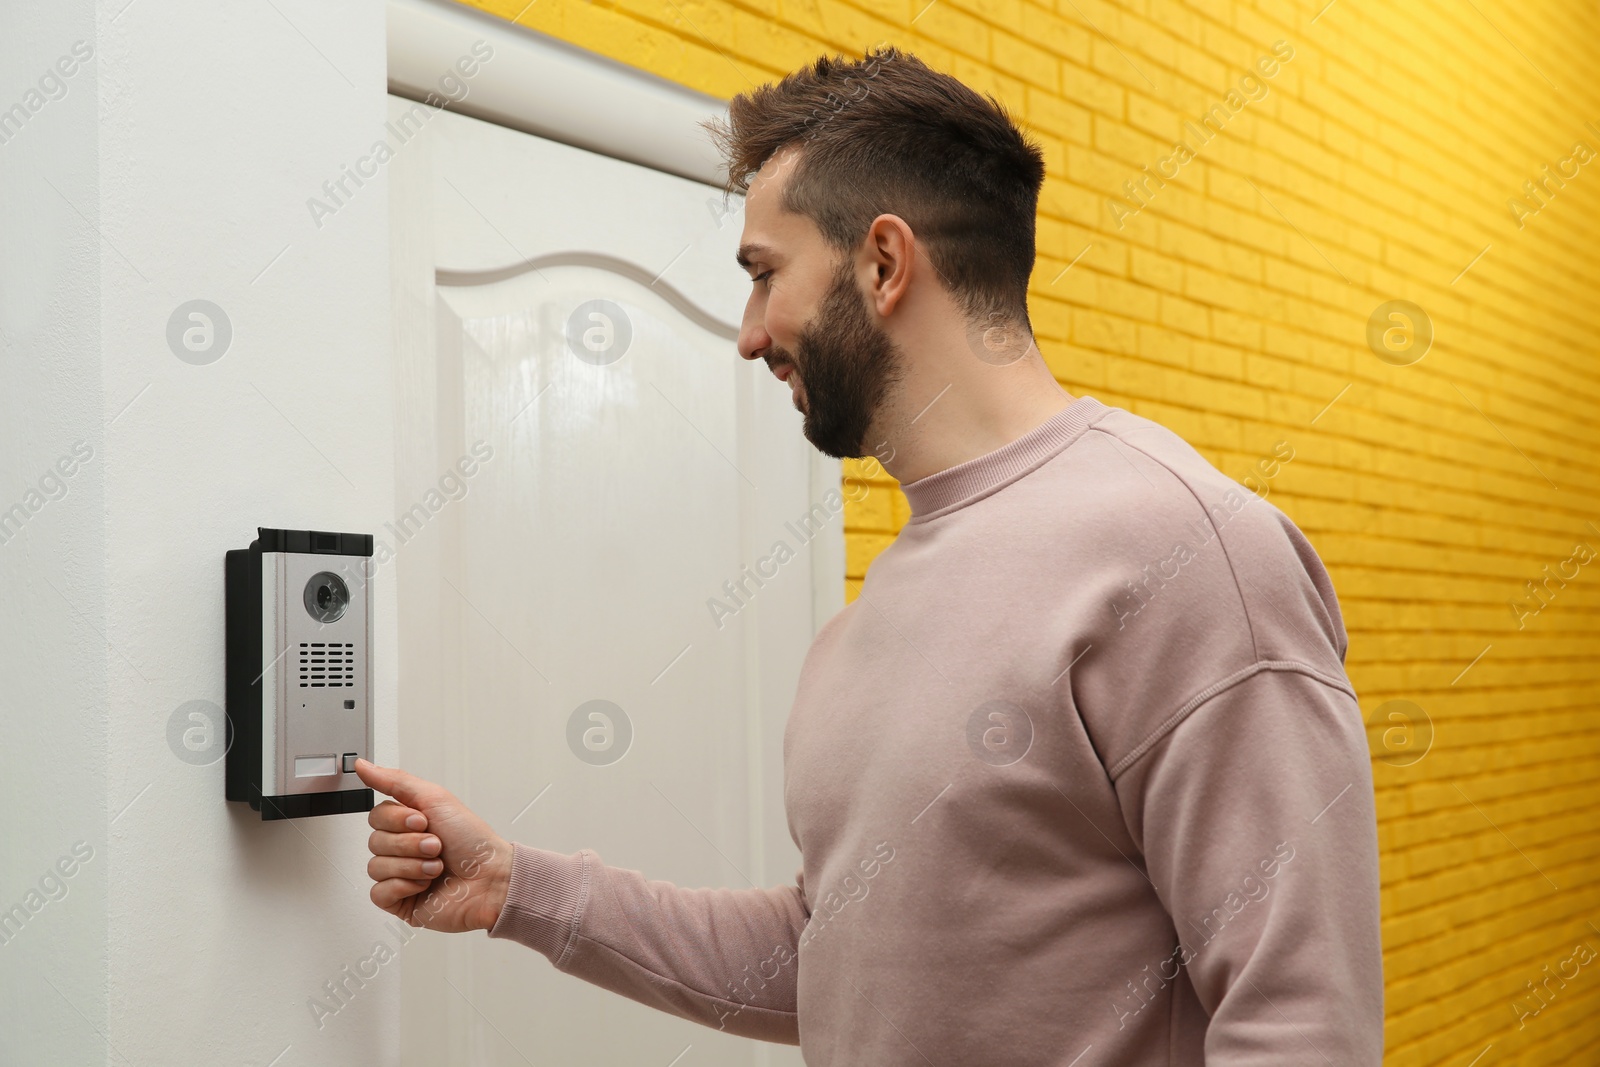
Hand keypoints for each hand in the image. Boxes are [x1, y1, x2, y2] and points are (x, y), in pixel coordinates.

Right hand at [353, 758, 512, 932]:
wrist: (492, 878)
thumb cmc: (473, 841)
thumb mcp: (435, 798)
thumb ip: (395, 781)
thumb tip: (364, 766)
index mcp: (409, 825)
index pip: (376, 817)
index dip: (396, 820)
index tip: (422, 820)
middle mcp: (403, 850)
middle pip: (374, 841)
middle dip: (408, 843)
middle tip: (435, 845)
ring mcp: (401, 876)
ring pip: (375, 867)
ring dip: (410, 865)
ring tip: (435, 866)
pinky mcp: (400, 902)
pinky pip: (378, 893)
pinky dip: (402, 886)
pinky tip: (423, 884)